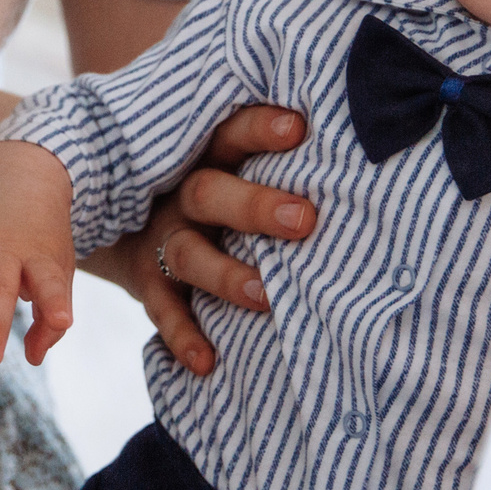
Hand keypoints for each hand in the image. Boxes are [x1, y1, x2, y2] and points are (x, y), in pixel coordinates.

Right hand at [80, 105, 314, 375]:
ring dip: (225, 275)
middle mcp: (181, 198)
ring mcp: (161, 240)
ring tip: (264, 296)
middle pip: (209, 194)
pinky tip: (207, 361)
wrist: (126, 225)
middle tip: (303, 219)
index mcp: (207, 159)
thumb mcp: (232, 166)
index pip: (231, 135)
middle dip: (255, 207)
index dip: (260, 130)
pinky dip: (183, 336)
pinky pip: (163, 311)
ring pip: (187, 255)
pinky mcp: (149, 284)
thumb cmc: (217, 194)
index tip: (299, 128)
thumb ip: (281, 163)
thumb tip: (364, 153)